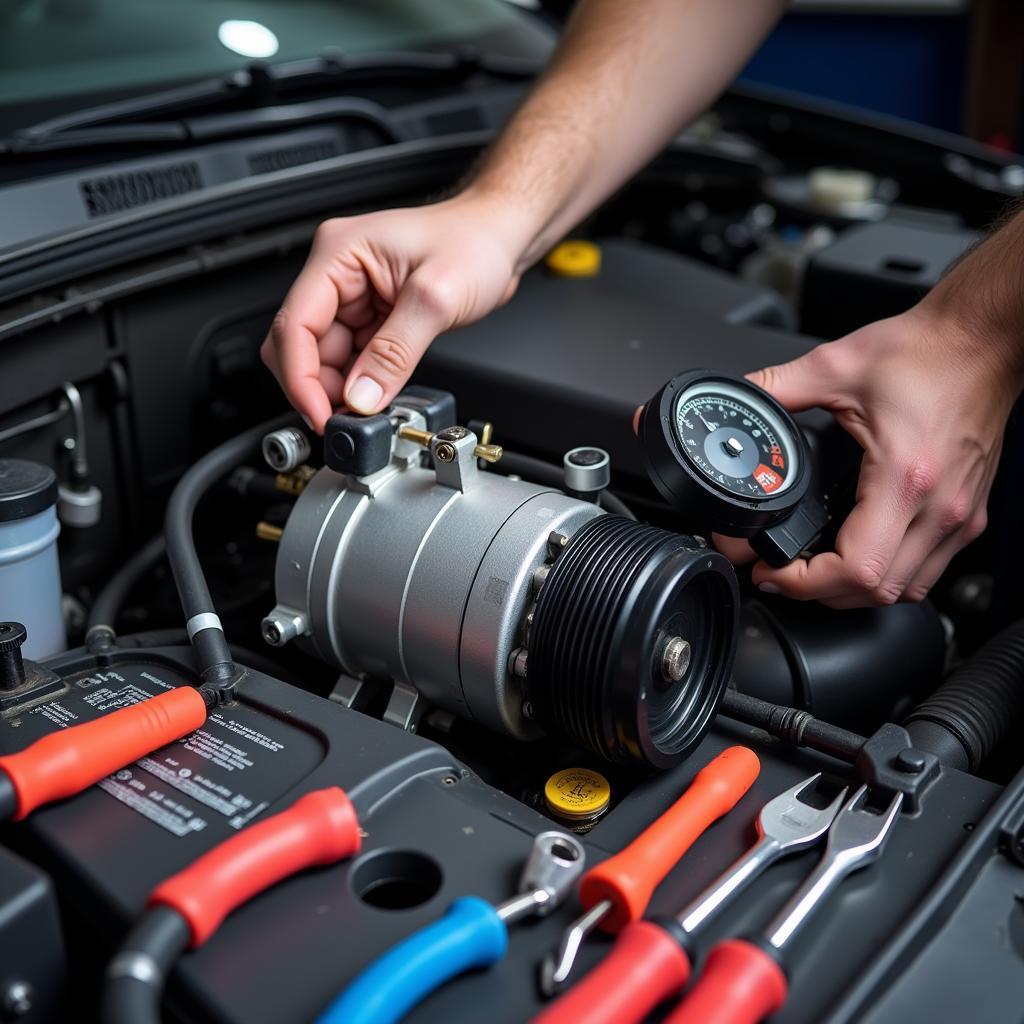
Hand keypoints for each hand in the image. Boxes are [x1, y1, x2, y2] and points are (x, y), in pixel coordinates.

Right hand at [261, 194, 522, 431]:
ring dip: (342, 388)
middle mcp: (337, 273)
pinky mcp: (370, 316)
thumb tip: (362, 396)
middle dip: (319, 386)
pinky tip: (378, 392)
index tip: (319, 413)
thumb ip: (395, 352)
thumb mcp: (437, 297)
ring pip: (325, 358)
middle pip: (302, 345)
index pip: (296, 324)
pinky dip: (361, 382)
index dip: (300, 378)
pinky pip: (352, 359)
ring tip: (371, 407)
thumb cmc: (475, 242)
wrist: (500, 238)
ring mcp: (352, 296)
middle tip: (348, 416)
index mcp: (339, 253)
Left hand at [715, 306, 1019, 607]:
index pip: (857, 568)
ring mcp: (960, 516)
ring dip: (855, 591)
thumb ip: (778, 387)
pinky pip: (926, 571)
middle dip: (819, 592)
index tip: (771, 572)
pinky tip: (860, 553)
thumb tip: (743, 397)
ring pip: (905, 590)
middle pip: (877, 592)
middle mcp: (939, 507)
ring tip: (815, 572)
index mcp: (904, 477)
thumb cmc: (927, 352)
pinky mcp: (969, 514)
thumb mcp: (837, 366)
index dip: (805, 583)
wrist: (982, 340)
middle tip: (781, 574)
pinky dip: (888, 575)